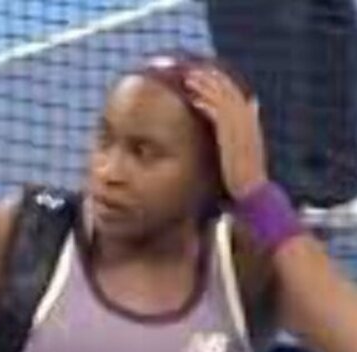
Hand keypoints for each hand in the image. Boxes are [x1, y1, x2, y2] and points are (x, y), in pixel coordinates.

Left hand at [185, 67, 268, 200]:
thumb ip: (241, 129)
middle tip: (193, 69)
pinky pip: (219, 119)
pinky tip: (194, 102)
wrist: (252, 193)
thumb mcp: (242, 148)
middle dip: (211, 79)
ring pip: (222, 101)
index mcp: (249, 123)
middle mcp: (247, 123)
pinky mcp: (231, 142)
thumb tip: (244, 110)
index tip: (205, 72)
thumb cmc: (242, 175)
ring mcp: (241, 131)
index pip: (235, 94)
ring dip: (206, 89)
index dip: (220, 81)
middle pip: (229, 92)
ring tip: (189, 80)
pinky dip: (208, 107)